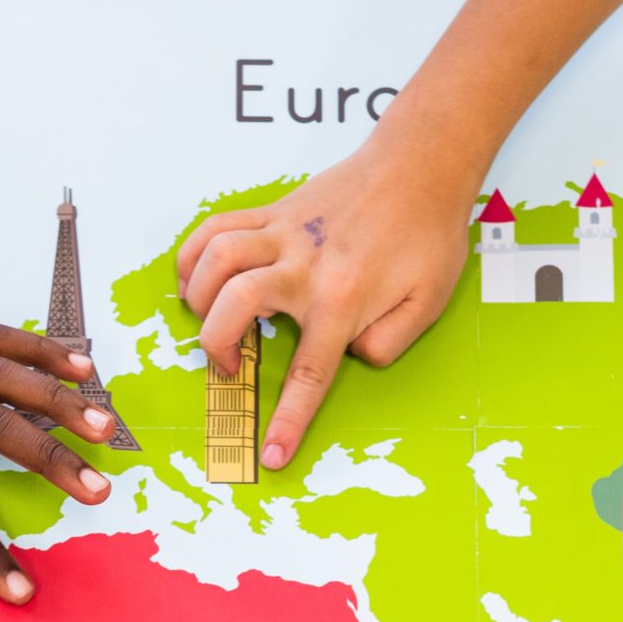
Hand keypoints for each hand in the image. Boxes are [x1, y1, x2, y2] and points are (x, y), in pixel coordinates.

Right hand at [174, 139, 470, 470]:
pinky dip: (194, 253)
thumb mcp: (427, 304)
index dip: (288, 422)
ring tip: (204, 317)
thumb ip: (386, 344)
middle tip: (226, 365)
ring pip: (216, 259)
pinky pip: (217, 227)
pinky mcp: (273, 211)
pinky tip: (194, 276)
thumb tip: (347, 358)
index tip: (271, 456)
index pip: (307, 374)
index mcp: (342, 298)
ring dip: (198, 295)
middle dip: (216, 346)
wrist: (420, 165)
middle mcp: (304, 265)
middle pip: (234, 307)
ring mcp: (283, 233)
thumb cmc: (428, 234)